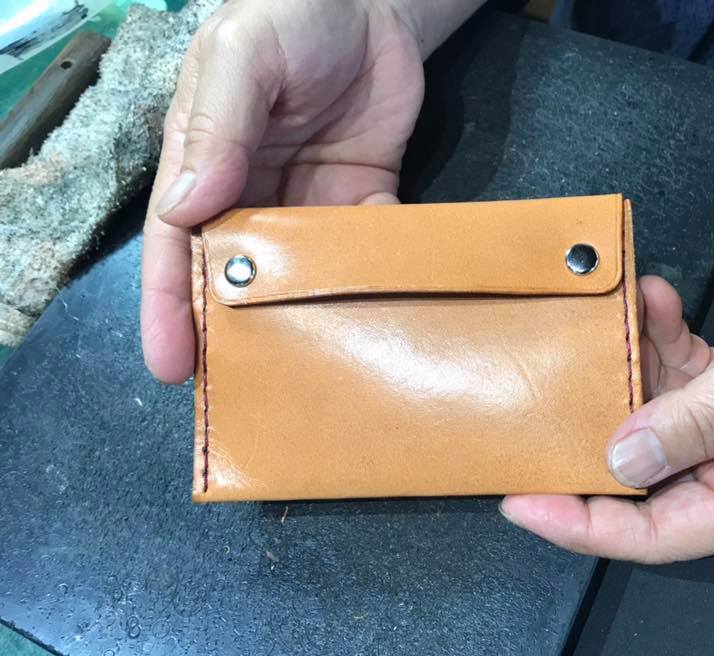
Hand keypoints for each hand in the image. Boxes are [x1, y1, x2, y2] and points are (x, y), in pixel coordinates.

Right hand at [141, 0, 425, 381]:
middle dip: (234, 332)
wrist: (376, 6)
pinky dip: (371, 280)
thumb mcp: (239, 57)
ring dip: (304, 322)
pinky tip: (377, 317)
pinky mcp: (364, 202)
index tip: (171, 364)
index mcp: (205, 165)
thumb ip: (215, 127)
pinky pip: (366, 252)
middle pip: (235, 276)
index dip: (170, 305)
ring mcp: (310, 205)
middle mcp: (252, 196)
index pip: (176, 245)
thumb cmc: (289, 17)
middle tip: (245, 392)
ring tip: (311, 375)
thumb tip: (190, 206)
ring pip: (301, 276)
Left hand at [500, 256, 713, 561]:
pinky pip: (670, 376)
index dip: (586, 526)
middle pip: (643, 485)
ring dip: (623, 373)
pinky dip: (655, 340)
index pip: (660, 534)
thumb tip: (622, 460)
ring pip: (648, 423)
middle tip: (525, 427)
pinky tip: (650, 298)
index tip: (523, 505)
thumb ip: (702, 419)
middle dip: (585, 451)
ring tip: (600, 329)